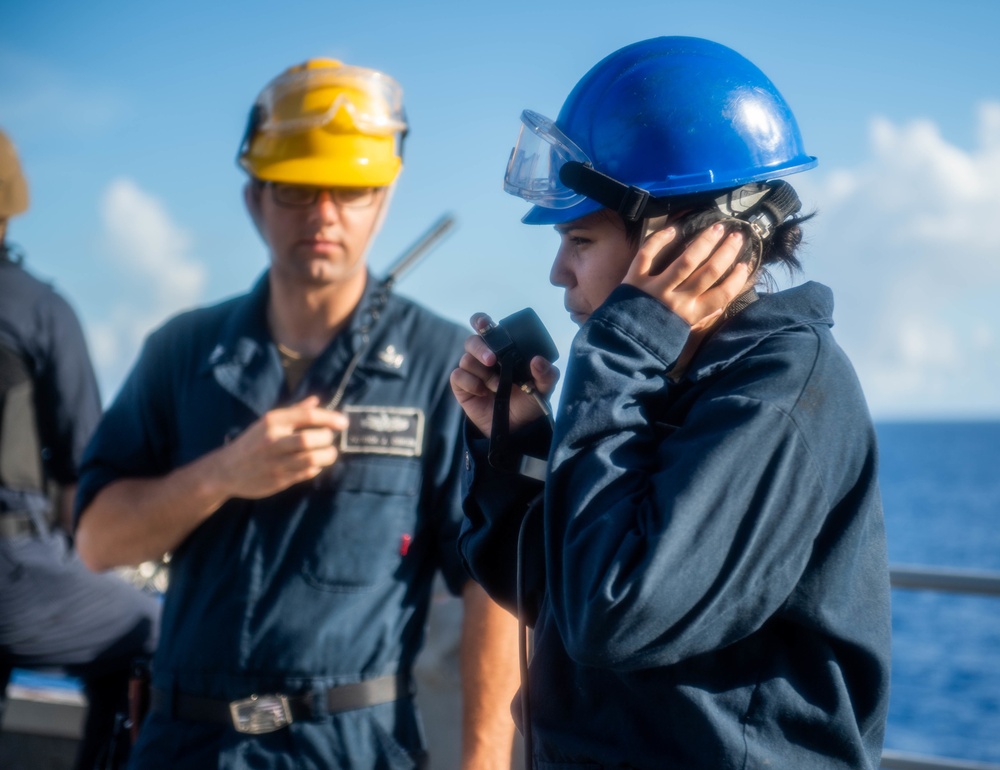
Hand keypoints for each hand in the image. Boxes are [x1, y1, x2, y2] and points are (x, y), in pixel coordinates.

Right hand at [213, 395, 347, 498]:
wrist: (226, 470)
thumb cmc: (252, 442)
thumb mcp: (268, 422)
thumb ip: (294, 412)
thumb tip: (316, 400)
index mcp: (272, 422)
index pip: (307, 416)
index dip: (329, 418)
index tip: (343, 422)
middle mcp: (273, 441)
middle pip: (310, 439)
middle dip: (327, 439)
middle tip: (330, 439)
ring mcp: (276, 462)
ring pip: (312, 459)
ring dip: (328, 455)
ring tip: (329, 452)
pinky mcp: (279, 480)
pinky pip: (307, 473)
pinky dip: (316, 468)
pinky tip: (315, 464)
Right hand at [450, 313, 558, 437]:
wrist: (515, 428)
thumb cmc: (528, 402)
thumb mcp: (543, 388)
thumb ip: (546, 374)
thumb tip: (537, 361)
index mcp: (502, 350)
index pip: (486, 328)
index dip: (481, 322)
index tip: (483, 324)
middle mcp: (484, 357)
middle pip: (472, 341)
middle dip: (480, 348)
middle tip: (492, 360)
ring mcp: (472, 371)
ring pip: (466, 359)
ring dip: (482, 373)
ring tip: (496, 386)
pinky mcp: (461, 385)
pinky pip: (458, 376)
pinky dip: (471, 383)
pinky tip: (483, 392)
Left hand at [623, 222, 749, 331]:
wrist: (620, 346)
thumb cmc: (653, 339)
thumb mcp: (681, 334)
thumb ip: (701, 318)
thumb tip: (721, 304)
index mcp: (690, 315)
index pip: (721, 295)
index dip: (736, 279)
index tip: (745, 265)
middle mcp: (676, 300)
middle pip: (708, 272)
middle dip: (726, 252)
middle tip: (737, 236)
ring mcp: (655, 289)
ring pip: (685, 261)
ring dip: (704, 242)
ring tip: (718, 227)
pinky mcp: (635, 280)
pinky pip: (647, 254)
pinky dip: (660, 240)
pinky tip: (674, 229)